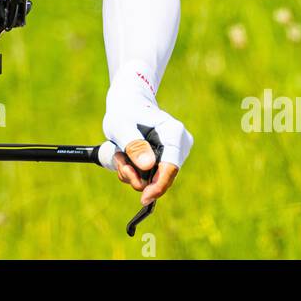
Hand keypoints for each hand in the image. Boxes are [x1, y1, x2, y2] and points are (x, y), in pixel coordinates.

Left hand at [99, 65, 192, 205]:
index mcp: (174, 132)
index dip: (158, 186)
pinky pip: (151, 174)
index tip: (143, 198)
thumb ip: (134, 145)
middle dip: (137, 176)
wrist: (128, 102)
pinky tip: (125, 156)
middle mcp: (180, 143)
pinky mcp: (166, 158)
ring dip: (132, 172)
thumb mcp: (122, 126)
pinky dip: (134, 170)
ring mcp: (175, 151)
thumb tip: (148, 166)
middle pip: (162, 176)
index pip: (171, 166)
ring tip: (120, 154)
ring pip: (154, 177)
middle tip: (120, 163)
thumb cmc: (125, 110)